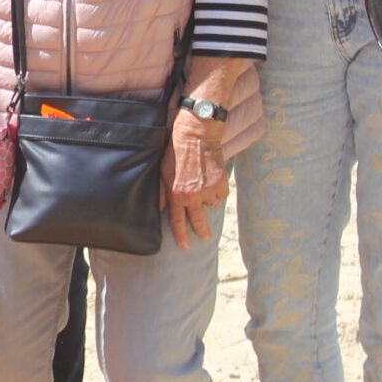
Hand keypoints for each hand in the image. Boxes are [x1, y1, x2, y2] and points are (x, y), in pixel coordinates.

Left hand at [161, 109, 227, 251]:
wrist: (198, 135)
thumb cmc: (176, 150)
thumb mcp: (163, 171)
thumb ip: (162, 192)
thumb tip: (159, 208)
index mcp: (177, 194)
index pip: (178, 221)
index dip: (181, 236)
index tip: (185, 247)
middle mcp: (194, 196)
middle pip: (198, 220)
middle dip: (201, 231)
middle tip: (204, 237)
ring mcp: (209, 191)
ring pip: (209, 204)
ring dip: (206, 200)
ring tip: (201, 184)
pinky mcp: (222, 185)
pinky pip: (219, 195)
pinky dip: (216, 191)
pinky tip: (210, 179)